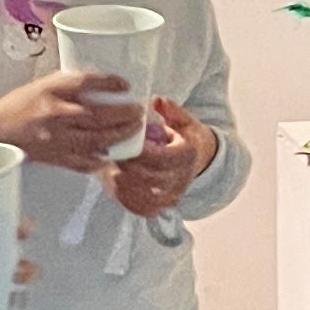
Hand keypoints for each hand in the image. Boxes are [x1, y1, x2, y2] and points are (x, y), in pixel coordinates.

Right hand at [0, 70, 146, 169]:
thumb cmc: (24, 103)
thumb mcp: (46, 83)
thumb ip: (73, 83)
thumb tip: (106, 84)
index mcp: (51, 91)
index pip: (85, 83)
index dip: (109, 83)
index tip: (125, 85)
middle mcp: (54, 114)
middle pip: (96, 115)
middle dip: (123, 114)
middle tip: (138, 110)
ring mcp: (55, 139)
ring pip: (95, 140)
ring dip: (119, 135)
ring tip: (134, 129)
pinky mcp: (55, 157)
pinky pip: (84, 161)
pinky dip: (101, 157)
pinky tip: (113, 152)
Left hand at [112, 96, 216, 219]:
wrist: (199, 160)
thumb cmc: (185, 137)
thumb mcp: (183, 119)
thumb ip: (171, 110)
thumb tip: (157, 101)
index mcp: (186, 155)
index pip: (162, 158)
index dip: (140, 152)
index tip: (123, 142)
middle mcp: (181, 178)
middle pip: (149, 178)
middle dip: (127, 166)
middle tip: (110, 154)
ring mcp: (172, 195)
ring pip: (143, 196)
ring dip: (123, 183)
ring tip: (111, 167)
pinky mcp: (162, 206)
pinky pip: (141, 208)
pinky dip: (126, 198)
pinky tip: (116, 183)